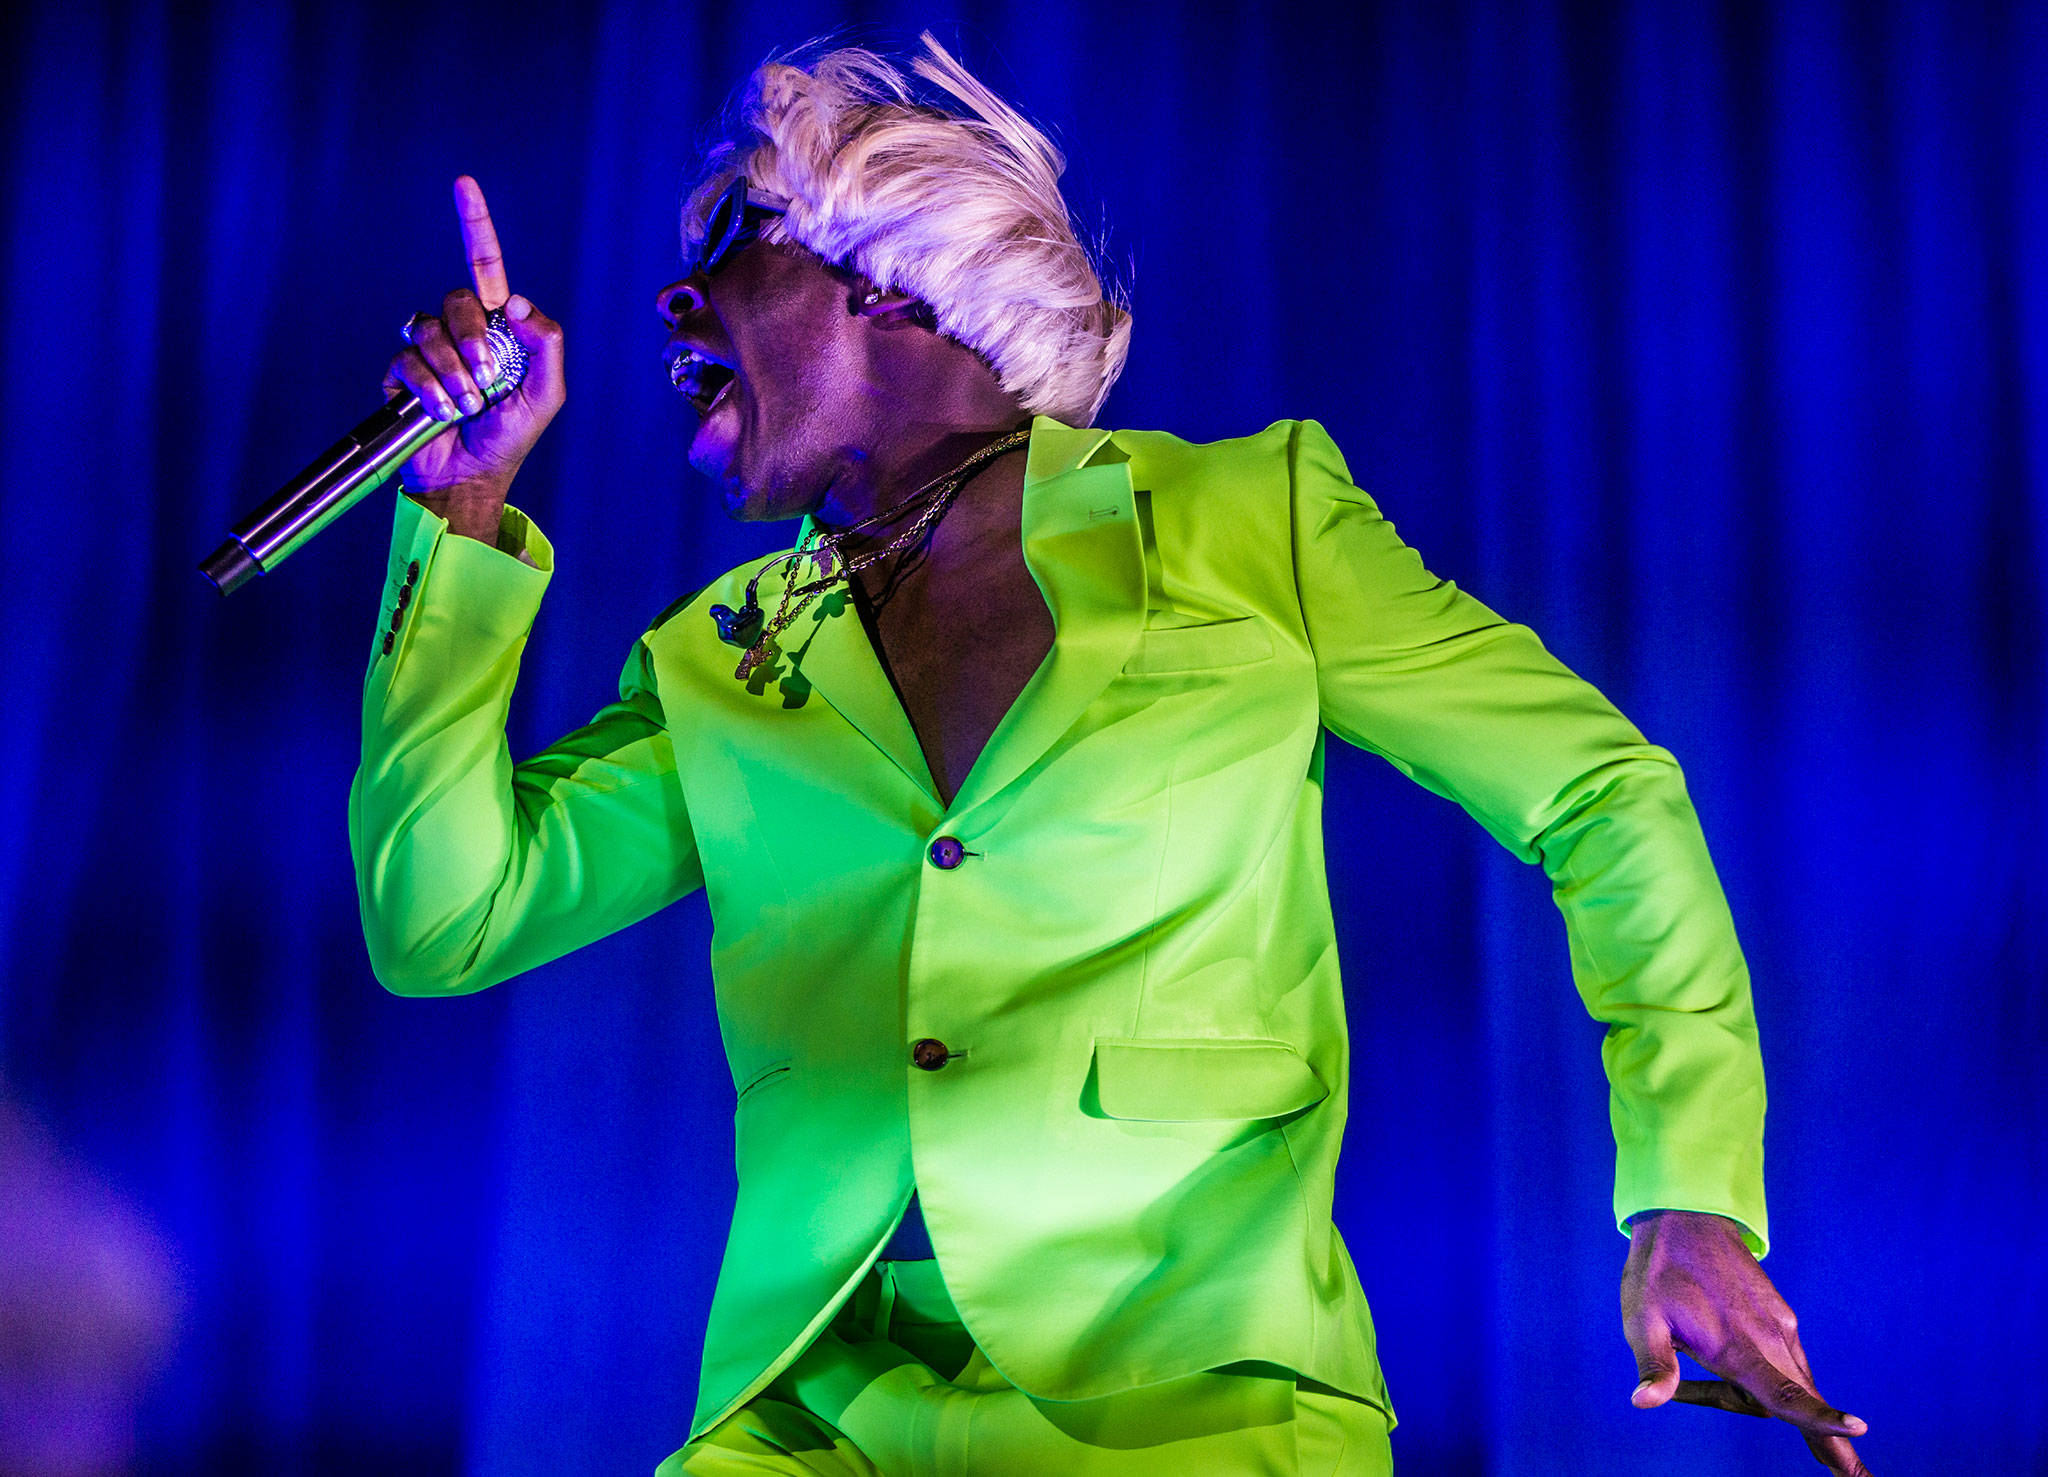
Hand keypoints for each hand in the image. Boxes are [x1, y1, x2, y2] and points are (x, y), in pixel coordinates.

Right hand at [381, 175, 565, 506]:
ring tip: (467, 406)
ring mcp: (428, 349)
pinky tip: (440, 412)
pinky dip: (428, 389)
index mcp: (497, 326)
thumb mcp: (546, 393)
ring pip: (428, 330)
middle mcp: (460, 329)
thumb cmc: (511, 436)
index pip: (484, 264)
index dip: (475, 223)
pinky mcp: (400, 373)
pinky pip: (406, 360)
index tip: (464, 183)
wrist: (469, 475)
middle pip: (457, 300)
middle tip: (487, 383)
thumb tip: (512, 301)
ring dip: (453, 374)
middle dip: (474, 342)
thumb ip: (545, 343)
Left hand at [1622, 1209, 1870, 1473]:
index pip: (1786, 1392)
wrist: (1686, 1216)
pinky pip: (1782, 1362)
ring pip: (1786, 1383)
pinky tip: (1712, 1358)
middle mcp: (1770, 1337)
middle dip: (1816, 1434)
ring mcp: (1779, 1325)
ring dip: (1760, 1397)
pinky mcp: (1779, 1316)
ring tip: (1692, 1352)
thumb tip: (1644, 1402)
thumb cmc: (1658, 1270)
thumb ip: (1654, 1363)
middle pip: (1789, 1402)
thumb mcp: (1641, 1318)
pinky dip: (1766, 1378)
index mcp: (1738, 1344)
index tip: (1857, 1431)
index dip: (1819, 1419)